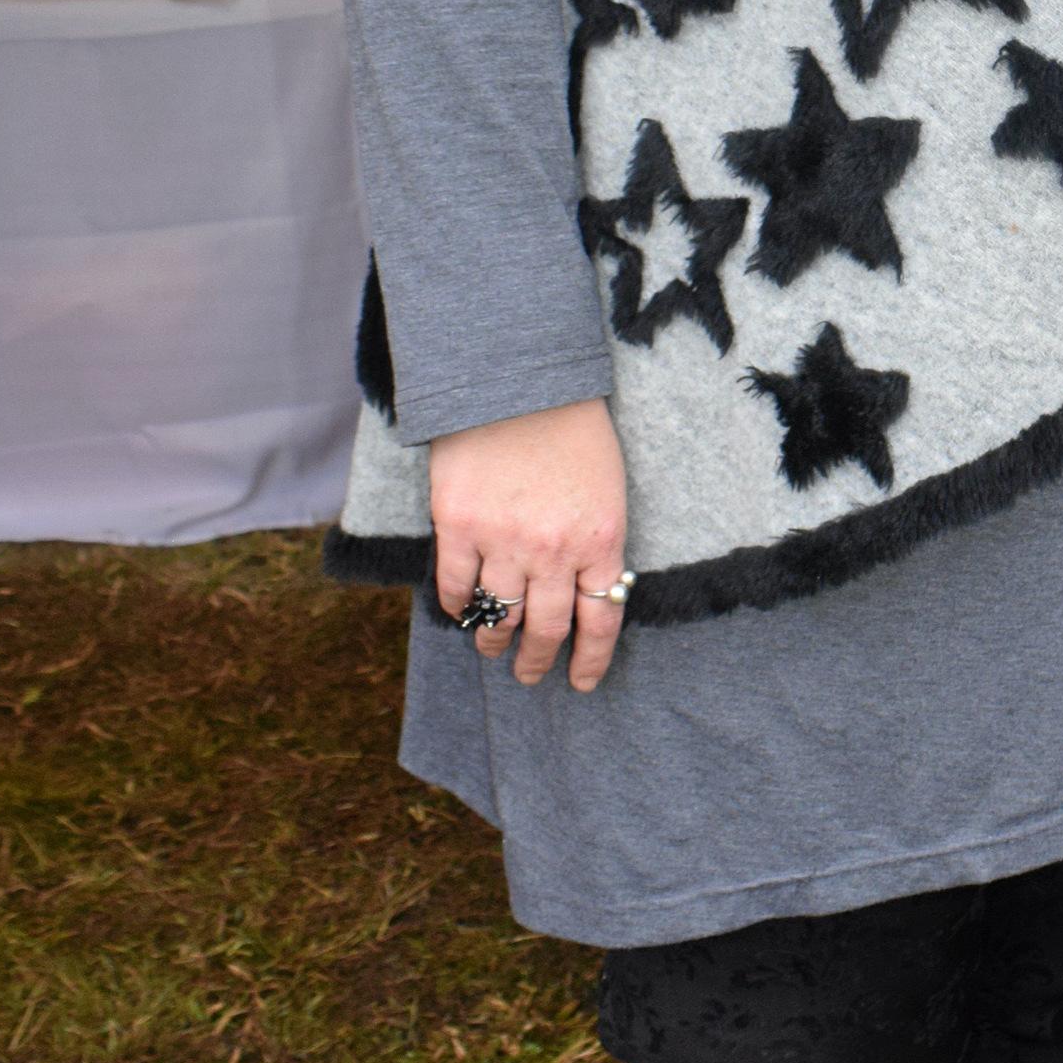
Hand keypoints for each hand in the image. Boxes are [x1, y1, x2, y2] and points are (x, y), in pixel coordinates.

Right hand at [429, 398, 630, 690]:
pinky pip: (456, 585)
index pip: (602, 619)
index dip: (591, 659)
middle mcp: (554, 550)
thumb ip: (596, 539)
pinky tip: (460, 611)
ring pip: (499, 614)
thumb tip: (585, 588)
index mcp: (601, 539)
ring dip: (494, 640)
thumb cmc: (572, 426)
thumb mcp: (606, 486)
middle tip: (530, 675)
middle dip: (538, 660)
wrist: (518, 380)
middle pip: (547, 628)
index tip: (581, 682)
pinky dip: (458, 606)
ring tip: (491, 648)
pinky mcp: (459, 525)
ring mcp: (504, 541)